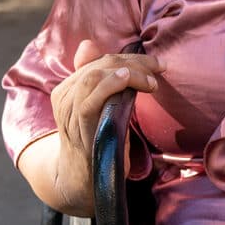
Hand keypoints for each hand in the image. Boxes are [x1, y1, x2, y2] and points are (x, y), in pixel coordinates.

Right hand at [47, 39, 162, 196]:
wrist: (86, 179)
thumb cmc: (98, 139)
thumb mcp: (101, 106)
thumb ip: (100, 80)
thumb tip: (88, 45)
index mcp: (68, 88)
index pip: (100, 61)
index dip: (130, 57)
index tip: (157, 63)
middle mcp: (65, 97)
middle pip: (99, 66)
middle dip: (134, 62)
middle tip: (160, 68)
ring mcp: (70, 113)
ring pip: (93, 77)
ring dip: (128, 72)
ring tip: (151, 79)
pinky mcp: (78, 129)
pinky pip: (89, 101)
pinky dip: (109, 86)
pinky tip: (127, 79)